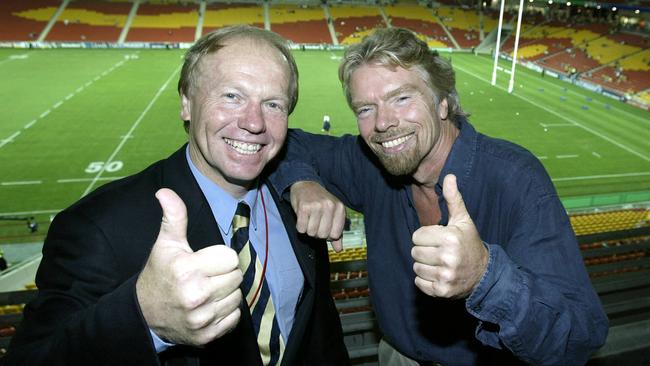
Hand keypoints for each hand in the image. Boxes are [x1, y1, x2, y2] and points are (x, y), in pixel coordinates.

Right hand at [136, 188, 242, 345]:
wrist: (144, 315)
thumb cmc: (159, 274)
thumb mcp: (165, 244)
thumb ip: (173, 217)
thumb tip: (165, 192)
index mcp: (187, 269)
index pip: (230, 257)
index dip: (220, 257)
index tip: (206, 261)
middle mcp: (195, 295)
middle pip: (237, 276)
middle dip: (225, 274)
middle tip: (207, 276)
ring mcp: (202, 318)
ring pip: (237, 297)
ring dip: (227, 293)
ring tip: (208, 291)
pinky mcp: (207, 336)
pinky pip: (235, 317)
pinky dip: (226, 313)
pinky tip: (209, 307)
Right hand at [290, 181, 346, 251]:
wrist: (306, 184)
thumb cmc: (321, 202)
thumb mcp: (333, 213)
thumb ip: (336, 231)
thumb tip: (338, 249)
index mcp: (340, 208)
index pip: (335, 234)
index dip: (328, 234)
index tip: (325, 227)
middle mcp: (329, 206)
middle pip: (323, 235)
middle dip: (317, 232)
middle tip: (315, 222)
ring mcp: (316, 206)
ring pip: (311, 233)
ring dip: (308, 229)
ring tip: (309, 219)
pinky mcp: (303, 207)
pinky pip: (301, 228)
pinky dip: (300, 226)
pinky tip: (302, 217)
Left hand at [411, 174, 487, 298]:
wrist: (484, 274)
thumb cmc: (469, 243)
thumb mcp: (463, 220)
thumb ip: (453, 199)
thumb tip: (449, 176)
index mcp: (450, 238)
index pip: (417, 236)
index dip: (426, 236)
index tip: (438, 239)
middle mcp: (448, 257)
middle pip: (414, 252)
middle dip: (424, 250)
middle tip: (438, 252)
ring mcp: (445, 276)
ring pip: (416, 267)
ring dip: (424, 265)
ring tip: (439, 263)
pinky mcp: (442, 291)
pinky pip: (419, 283)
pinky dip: (425, 280)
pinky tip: (438, 274)